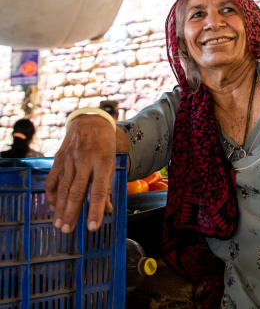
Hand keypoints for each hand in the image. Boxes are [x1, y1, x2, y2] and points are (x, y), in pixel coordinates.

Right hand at [44, 114, 116, 232]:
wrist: (90, 122)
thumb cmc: (105, 147)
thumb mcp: (112, 164)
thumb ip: (108, 187)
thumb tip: (106, 211)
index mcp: (103, 163)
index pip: (99, 191)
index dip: (96, 210)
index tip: (92, 227)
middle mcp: (85, 162)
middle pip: (77, 192)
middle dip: (72, 213)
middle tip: (67, 231)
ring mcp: (70, 160)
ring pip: (64, 188)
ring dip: (60, 208)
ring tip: (59, 224)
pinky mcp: (59, 159)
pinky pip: (53, 179)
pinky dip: (51, 195)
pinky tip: (52, 207)